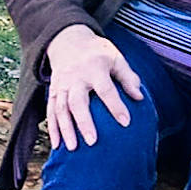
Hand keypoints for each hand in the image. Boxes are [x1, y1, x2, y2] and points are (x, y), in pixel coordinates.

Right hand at [42, 24, 143, 150]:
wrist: (68, 40)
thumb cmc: (98, 53)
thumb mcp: (116, 57)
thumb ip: (128, 77)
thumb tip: (139, 97)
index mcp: (94, 67)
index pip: (106, 89)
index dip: (115, 105)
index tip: (125, 122)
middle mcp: (75, 77)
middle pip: (77, 101)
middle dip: (84, 122)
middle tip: (92, 141)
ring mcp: (61, 85)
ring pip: (61, 109)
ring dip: (66, 129)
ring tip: (73, 149)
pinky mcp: (53, 91)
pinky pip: (51, 111)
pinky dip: (53, 129)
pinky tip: (57, 145)